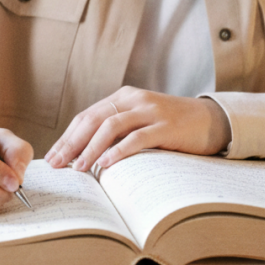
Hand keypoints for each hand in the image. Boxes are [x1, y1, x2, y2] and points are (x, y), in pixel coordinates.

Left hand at [45, 86, 230, 171]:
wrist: (211, 119)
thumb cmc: (172, 125)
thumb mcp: (141, 120)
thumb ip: (118, 129)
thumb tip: (84, 154)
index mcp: (124, 97)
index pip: (87, 115)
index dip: (67, 136)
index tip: (53, 157)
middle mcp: (134, 99)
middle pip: (94, 119)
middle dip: (71, 143)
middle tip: (56, 164)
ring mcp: (150, 111)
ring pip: (111, 126)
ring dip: (91, 148)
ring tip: (78, 167)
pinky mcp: (166, 126)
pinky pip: (137, 137)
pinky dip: (119, 150)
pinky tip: (106, 164)